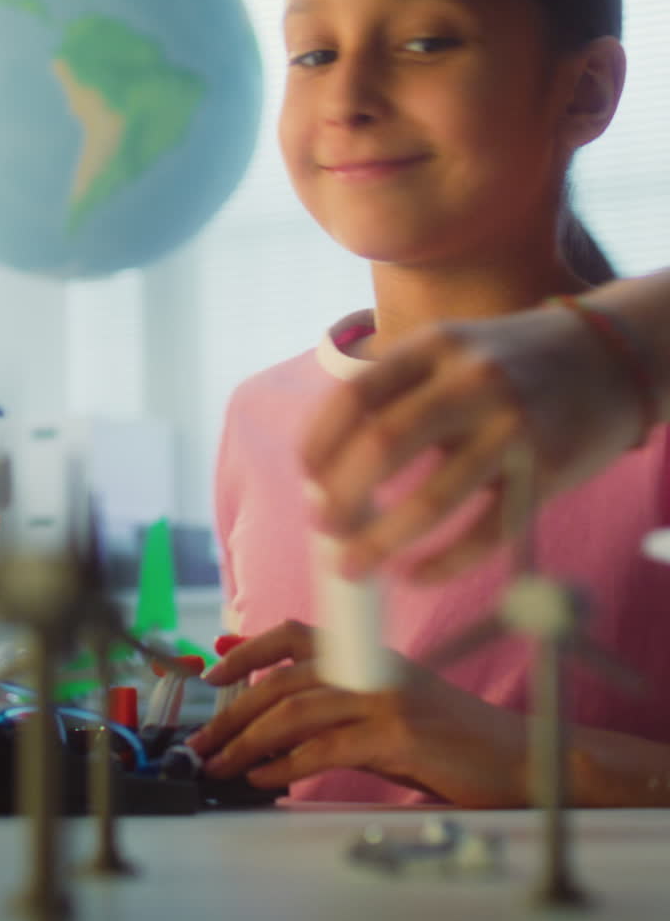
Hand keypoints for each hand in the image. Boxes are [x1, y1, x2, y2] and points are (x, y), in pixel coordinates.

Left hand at [191, 620, 525, 805]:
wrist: (524, 758)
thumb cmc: (458, 741)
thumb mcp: (394, 710)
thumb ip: (343, 706)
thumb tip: (278, 721)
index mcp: (371, 655)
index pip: (295, 634)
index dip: (247, 648)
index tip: (213, 672)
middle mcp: (374, 667)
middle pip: (282, 679)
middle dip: (232, 712)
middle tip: (201, 744)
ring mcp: (387, 697)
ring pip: (295, 711)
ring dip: (246, 742)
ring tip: (220, 767)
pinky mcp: (398, 734)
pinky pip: (325, 747)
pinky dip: (285, 764)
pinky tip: (263, 780)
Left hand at [301, 305, 643, 581]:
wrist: (613, 356)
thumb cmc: (514, 363)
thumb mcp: (454, 352)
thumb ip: (402, 395)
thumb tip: (335, 474)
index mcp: (435, 345)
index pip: (354, 396)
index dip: (318, 445)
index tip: (307, 481)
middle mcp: (470, 379)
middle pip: (382, 444)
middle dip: (341, 497)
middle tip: (325, 529)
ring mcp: (512, 425)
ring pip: (431, 497)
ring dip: (380, 541)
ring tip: (353, 566)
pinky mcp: (547, 470)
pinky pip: (486, 531)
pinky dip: (443, 562)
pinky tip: (416, 574)